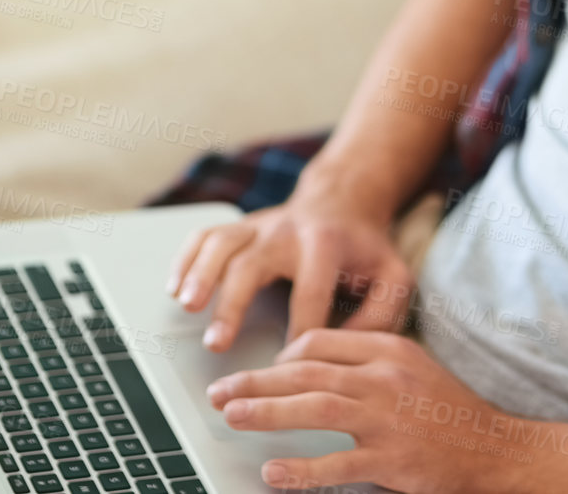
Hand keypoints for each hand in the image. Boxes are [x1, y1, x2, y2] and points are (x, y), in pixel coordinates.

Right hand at [167, 185, 413, 350]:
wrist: (343, 202)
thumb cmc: (366, 249)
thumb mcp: (393, 277)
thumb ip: (381, 314)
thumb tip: (347, 349)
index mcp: (327, 244)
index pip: (311, 291)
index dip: (300, 329)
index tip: (288, 365)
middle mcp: (288, 231)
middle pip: (254, 263)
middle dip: (233, 302)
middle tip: (216, 342)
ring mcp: (259, 225)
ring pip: (223, 243)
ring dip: (201, 273)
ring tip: (185, 305)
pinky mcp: (240, 227)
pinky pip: (205, 236)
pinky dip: (186, 258)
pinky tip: (174, 287)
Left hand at [210, 329, 533, 492]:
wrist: (495, 447)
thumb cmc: (450, 410)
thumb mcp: (413, 367)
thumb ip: (369, 361)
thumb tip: (314, 366)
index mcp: (389, 349)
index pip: (322, 342)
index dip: (283, 355)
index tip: (263, 372)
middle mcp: (385, 378)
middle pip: (308, 371)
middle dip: (257, 381)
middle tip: (220, 391)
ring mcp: (388, 418)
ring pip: (315, 407)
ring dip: (267, 411)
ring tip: (231, 416)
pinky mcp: (391, 458)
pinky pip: (337, 463)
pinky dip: (302, 468)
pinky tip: (274, 473)